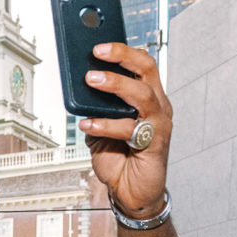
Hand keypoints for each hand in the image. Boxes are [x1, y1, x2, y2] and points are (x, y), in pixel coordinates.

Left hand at [80, 43, 171, 218]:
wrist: (131, 193)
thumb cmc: (119, 158)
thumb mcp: (100, 127)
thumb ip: (95, 108)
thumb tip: (77, 89)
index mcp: (148, 97)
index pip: (141, 64)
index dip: (123, 50)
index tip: (99, 43)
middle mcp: (157, 106)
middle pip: (147, 69)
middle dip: (122, 56)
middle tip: (97, 52)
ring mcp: (158, 124)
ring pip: (142, 94)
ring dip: (115, 84)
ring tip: (91, 80)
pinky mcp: (155, 144)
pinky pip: (130, 128)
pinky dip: (106, 124)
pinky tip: (87, 124)